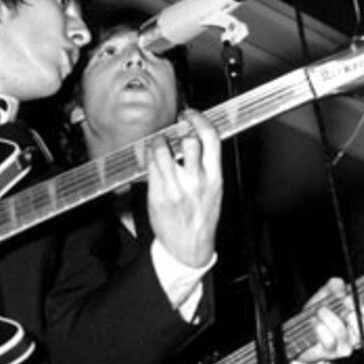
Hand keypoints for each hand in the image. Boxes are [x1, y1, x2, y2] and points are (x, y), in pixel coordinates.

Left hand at [146, 109, 221, 268]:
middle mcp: (196, 181)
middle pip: (188, 140)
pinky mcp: (158, 195)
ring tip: (159, 142)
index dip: (200, 119)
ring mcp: (176, 188)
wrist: (189, 249)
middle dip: (179, 129)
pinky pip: (150, 168)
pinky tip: (151, 159)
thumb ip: (207, 166)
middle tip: (173, 127)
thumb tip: (197, 140)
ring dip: (159, 141)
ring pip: (163, 151)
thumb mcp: (214, 191)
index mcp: (214, 177)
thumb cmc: (201, 219)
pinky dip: (149, 159)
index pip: (211, 138)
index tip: (191, 114)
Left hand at [295, 276, 363, 363]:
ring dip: (328, 316)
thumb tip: (338, 283)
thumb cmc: (317, 315)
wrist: (300, 334)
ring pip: (342, 330)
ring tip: (320, 311)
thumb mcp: (325, 297)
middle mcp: (354, 338)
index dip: (363, 310)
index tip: (348, 299)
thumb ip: (333, 287)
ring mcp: (343, 347)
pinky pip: (329, 339)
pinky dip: (320, 327)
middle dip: (348, 312)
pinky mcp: (329, 352)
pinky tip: (315, 322)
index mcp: (358, 324)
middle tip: (337, 304)